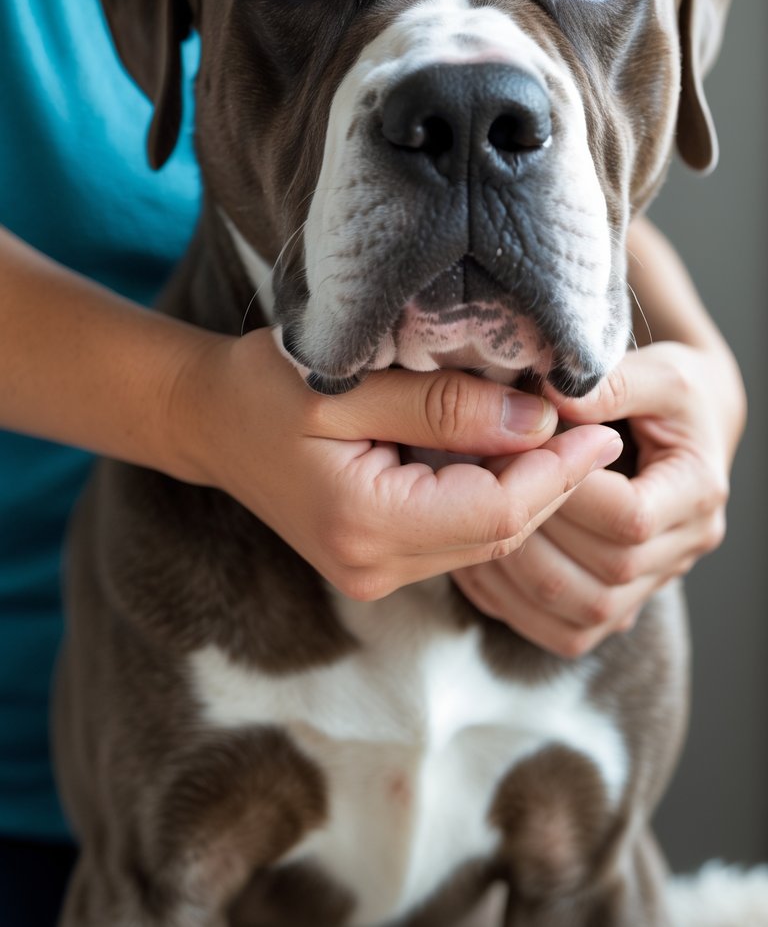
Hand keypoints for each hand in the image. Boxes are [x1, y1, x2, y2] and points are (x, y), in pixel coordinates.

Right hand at [171, 327, 621, 600]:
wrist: (208, 420)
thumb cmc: (266, 384)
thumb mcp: (351, 380)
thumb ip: (444, 405)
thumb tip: (536, 422)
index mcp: (364, 523)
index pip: (497, 513)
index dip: (558, 473)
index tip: (600, 428)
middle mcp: (373, 567)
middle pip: (499, 534)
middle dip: (556, 483)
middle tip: (600, 429)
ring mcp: (374, 573)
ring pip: (486, 540)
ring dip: (529, 491)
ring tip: (568, 436)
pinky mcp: (377, 563)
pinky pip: (460, 536)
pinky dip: (495, 498)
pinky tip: (516, 456)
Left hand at [451, 340, 744, 656]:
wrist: (676, 431)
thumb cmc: (663, 398)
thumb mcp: (654, 372)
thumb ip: (610, 383)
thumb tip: (552, 393)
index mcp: (697, 492)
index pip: (630, 518)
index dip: (567, 488)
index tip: (518, 446)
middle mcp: (682, 551)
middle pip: (606, 570)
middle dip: (534, 523)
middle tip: (480, 475)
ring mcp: (648, 589)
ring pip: (579, 613)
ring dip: (515, 567)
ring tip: (472, 511)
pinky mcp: (612, 612)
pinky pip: (560, 631)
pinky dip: (510, 600)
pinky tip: (473, 555)